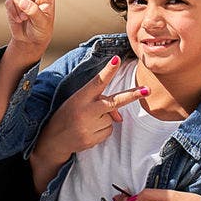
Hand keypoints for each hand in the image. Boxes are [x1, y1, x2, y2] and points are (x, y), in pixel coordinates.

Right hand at [3, 0, 58, 60]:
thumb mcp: (42, 23)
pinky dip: (13, 13)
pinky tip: (18, 20)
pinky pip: (10, 3)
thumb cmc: (41, 30)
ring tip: (23, 18)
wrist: (29, 40)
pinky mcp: (12, 3)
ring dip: (19, 6)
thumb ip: (33, 11)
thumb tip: (21, 1)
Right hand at [29, 57, 149, 180]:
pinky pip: (108, 132)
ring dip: (104, 120)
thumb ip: (100, 103)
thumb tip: (119, 117)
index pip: (97, 82)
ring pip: (112, 119)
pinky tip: (89, 131)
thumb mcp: (79, 103)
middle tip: (147, 90)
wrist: (52, 140)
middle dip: (132, 95)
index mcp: (80, 97)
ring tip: (88, 122)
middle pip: (113, 102)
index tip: (117, 59)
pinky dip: (102, 131)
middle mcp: (85, 111)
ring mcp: (88, 127)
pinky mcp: (91, 140)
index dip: (108, 71)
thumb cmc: (68, 115)